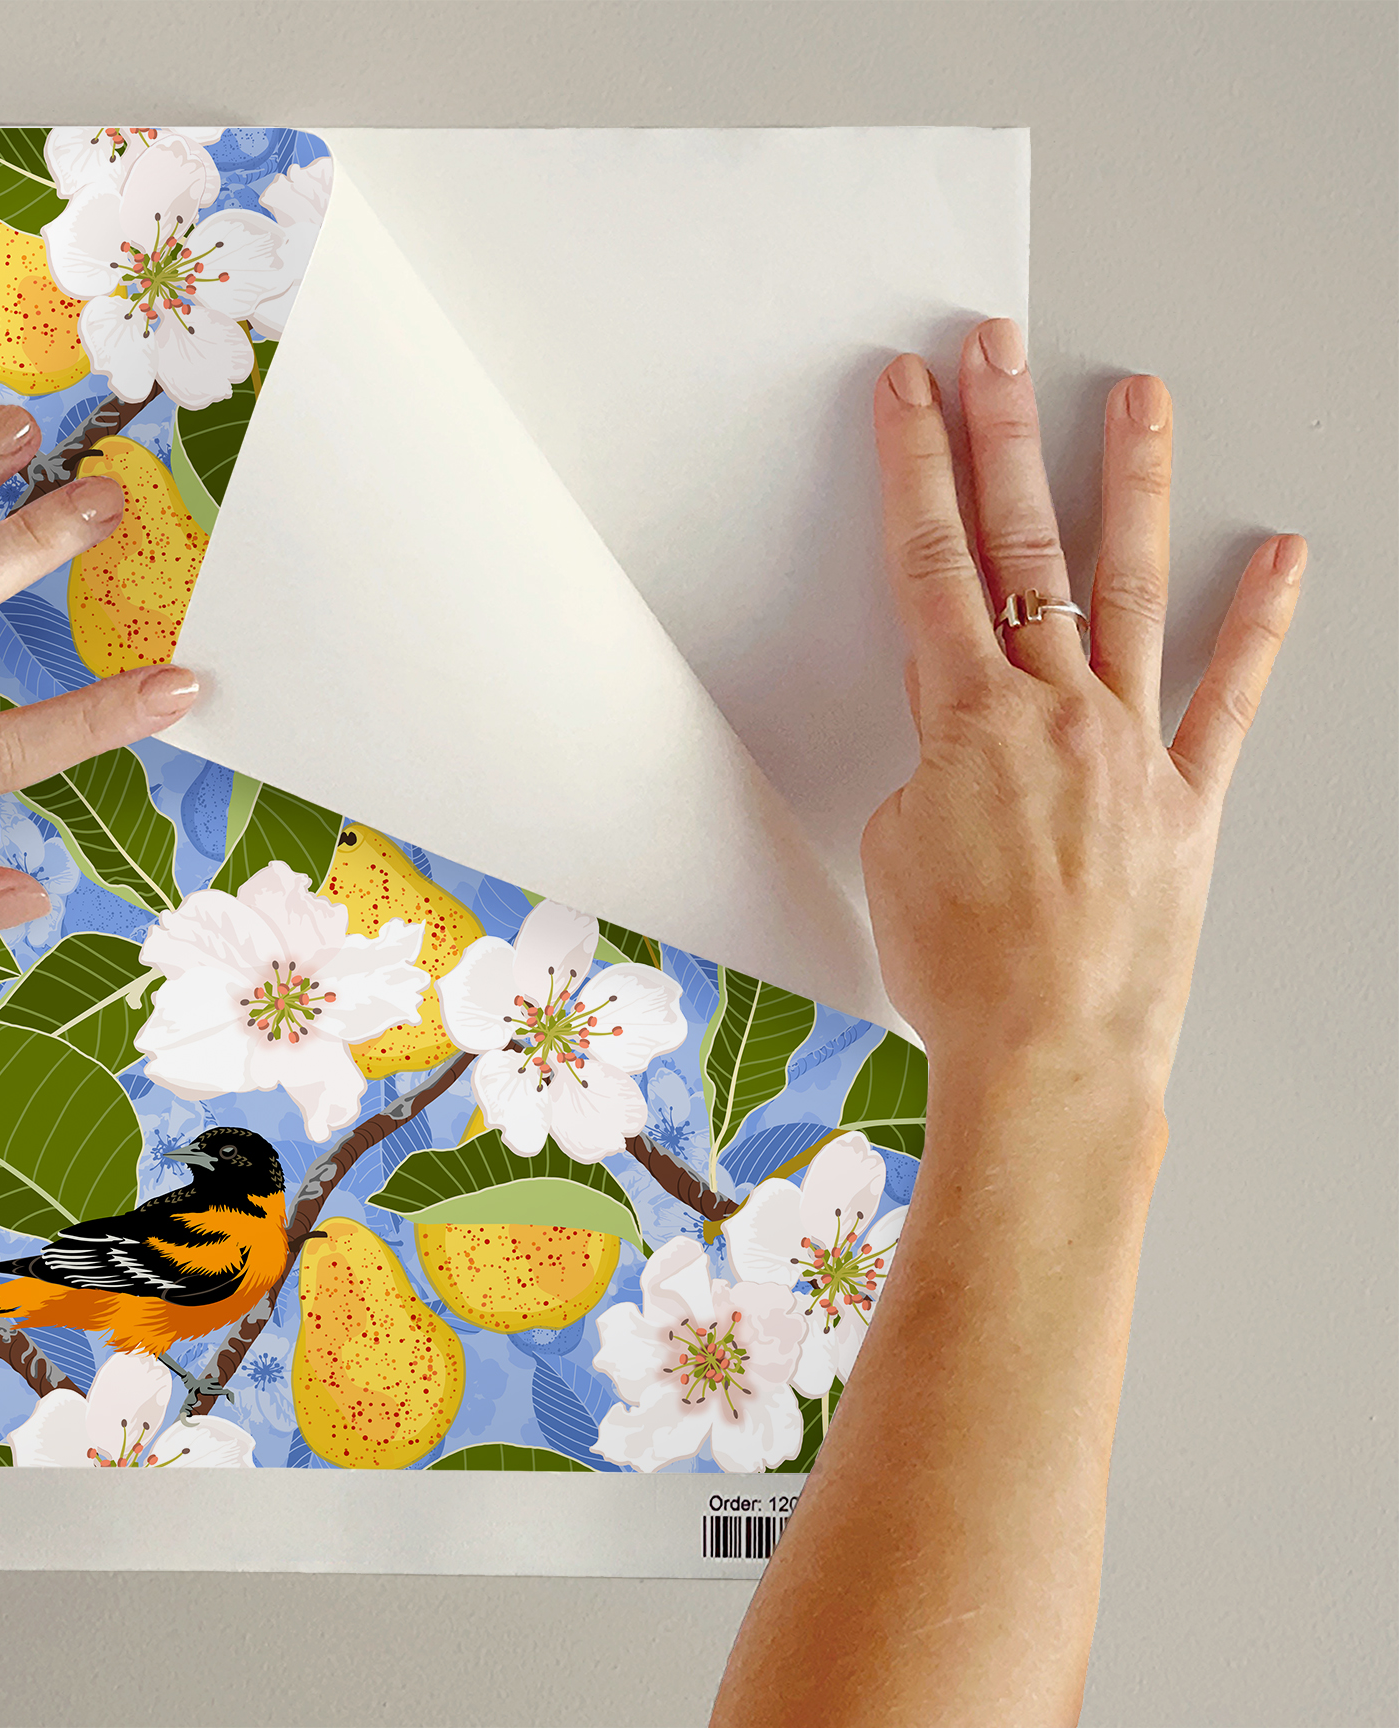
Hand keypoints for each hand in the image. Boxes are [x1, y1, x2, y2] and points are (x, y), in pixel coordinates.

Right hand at [861, 320, 1303, 1101]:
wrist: (1050, 1054)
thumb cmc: (960, 969)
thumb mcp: (898, 848)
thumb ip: (930, 764)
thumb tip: (959, 731)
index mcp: (965, 722)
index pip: (929, 565)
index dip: (914, 467)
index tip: (908, 391)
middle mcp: (1054, 712)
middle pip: (1021, 549)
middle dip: (999, 438)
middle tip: (995, 350)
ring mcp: (1130, 745)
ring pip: (1127, 591)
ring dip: (1128, 486)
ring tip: (1137, 399)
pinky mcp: (1186, 796)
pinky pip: (1229, 697)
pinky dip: (1258, 624)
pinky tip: (1279, 556)